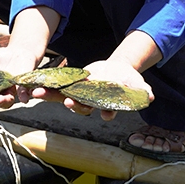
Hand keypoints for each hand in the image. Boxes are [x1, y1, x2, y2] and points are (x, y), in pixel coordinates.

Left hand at [31, 59, 153, 120]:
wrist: (118, 71)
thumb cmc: (128, 80)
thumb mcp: (138, 84)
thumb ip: (143, 90)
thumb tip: (150, 95)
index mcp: (108, 103)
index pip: (106, 110)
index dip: (104, 112)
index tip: (104, 113)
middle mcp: (91, 102)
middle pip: (81, 106)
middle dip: (73, 106)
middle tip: (67, 103)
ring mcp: (80, 94)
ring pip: (63, 98)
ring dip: (51, 96)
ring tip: (39, 93)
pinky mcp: (72, 85)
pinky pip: (57, 87)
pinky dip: (46, 86)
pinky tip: (34, 84)